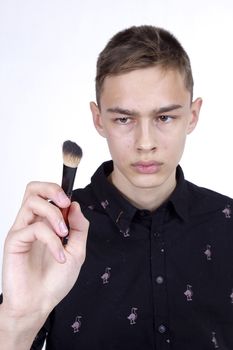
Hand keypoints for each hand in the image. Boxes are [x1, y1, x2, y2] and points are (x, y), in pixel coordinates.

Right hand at [1, 181, 88, 321]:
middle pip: (33, 189)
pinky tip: (59, 255)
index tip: (72, 205)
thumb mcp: (77, 251)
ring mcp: (22, 230)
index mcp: (45, 223)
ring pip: (32, 201)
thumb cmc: (55, 280)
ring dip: (54, 213)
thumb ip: (78, 227)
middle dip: (52, 189)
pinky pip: (34, 228)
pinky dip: (52, 240)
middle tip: (65, 203)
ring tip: (64, 233)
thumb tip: (75, 205)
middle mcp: (31, 223)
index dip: (60, 192)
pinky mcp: (14, 241)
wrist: (39, 304)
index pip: (46, 194)